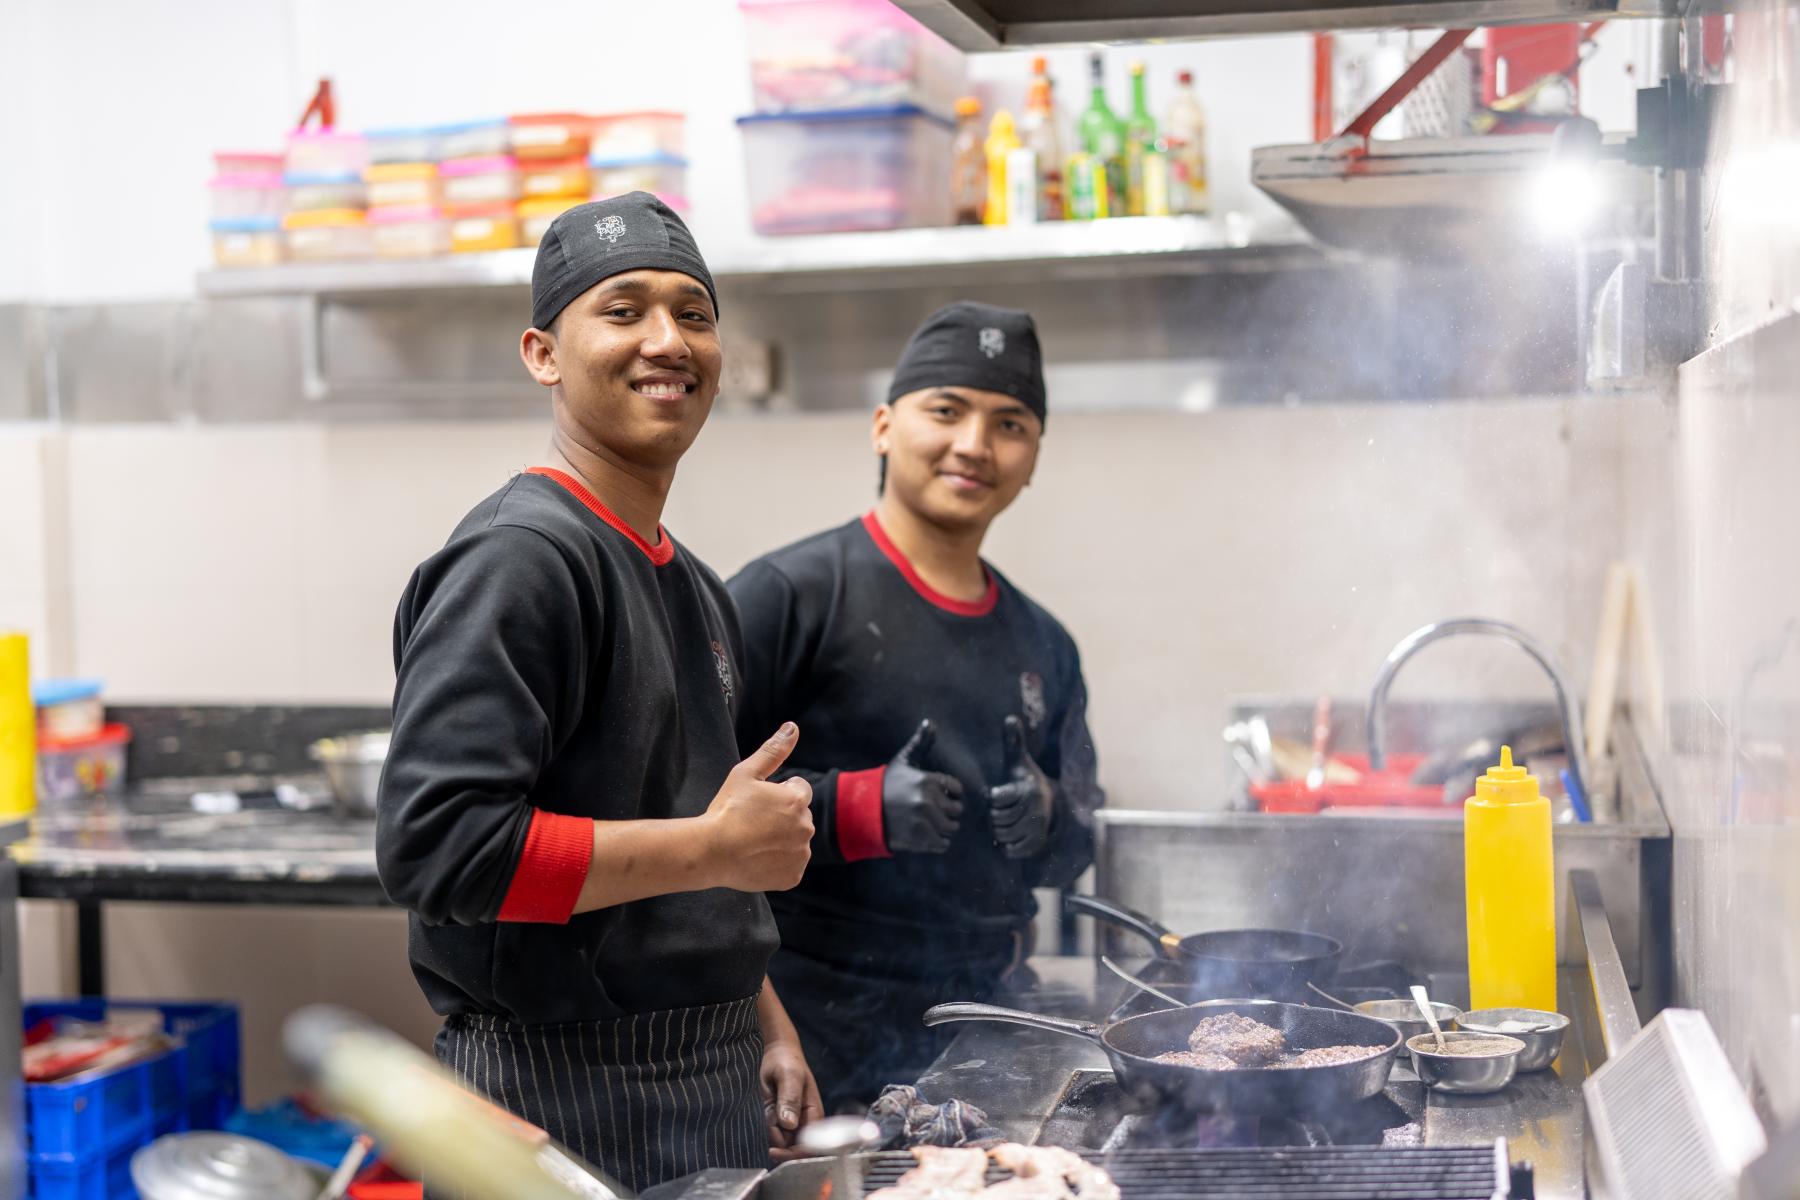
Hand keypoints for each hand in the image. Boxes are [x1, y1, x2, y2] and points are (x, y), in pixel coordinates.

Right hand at [703, 723, 813, 891]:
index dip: (778, 793)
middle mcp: (806, 827)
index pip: (799, 789)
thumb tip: (793, 727)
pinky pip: (790, 865)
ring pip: (796, 841)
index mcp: (797, 800)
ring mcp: (800, 854)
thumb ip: (773, 750)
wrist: (711, 852)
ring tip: (752, 841)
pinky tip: (757, 858)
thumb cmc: (726, 809)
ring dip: (782, 839)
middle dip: (782, 816)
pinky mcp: (793, 876)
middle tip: (753, 822)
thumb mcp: (746, 773)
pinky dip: (778, 862)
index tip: (759, 802)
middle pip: (799, 816)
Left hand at [760, 1034, 824, 1161]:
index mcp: (815, 1114)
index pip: (811, 1146)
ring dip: (773, 1134)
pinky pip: (775, 1132)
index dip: (796, 1154)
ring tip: (770, 1109)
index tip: (777, 1150)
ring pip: (783, 1142)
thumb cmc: (788, 1061)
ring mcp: (793, 1121)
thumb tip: (789, 1124)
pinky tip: (768, 1109)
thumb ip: (790, 1098)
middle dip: (782, 1147)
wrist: (778, 1052)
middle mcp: (806, 1121)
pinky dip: (769, 1127)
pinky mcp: (781, 1118)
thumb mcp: (789, 1076)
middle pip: (797, 1149)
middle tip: (770, 1135)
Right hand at [882, 720, 963, 853]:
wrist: (864, 810)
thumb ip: (921, 742)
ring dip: (944, 827)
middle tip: (934, 811)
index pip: (958, 789)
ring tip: (930, 823)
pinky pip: (943, 844)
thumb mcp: (904, 761)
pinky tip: (928, 835)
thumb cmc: (887, 784)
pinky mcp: (919, 839)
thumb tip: (931, 723)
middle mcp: (928, 800)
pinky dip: (939, 842)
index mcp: (928, 780)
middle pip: (957, 810)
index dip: (950, 792)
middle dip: (949, 811)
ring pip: (951, 828)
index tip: (939, 794)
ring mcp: (924, 821)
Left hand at [989, 715, 1052, 858]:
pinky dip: (1006, 845)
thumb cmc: (1024, 780)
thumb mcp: (1018, 761)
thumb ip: (1012, 741)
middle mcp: (1035, 809)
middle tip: (998, 811)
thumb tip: (1010, 717)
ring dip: (998, 831)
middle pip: (997, 819)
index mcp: (1027, 789)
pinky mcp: (1037, 844)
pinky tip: (1008, 835)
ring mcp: (1038, 828)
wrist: (1047, 802)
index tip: (997, 795)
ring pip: (1003, 835)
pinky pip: (1011, 850)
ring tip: (1002, 822)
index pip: (996, 799)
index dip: (992, 798)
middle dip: (993, 816)